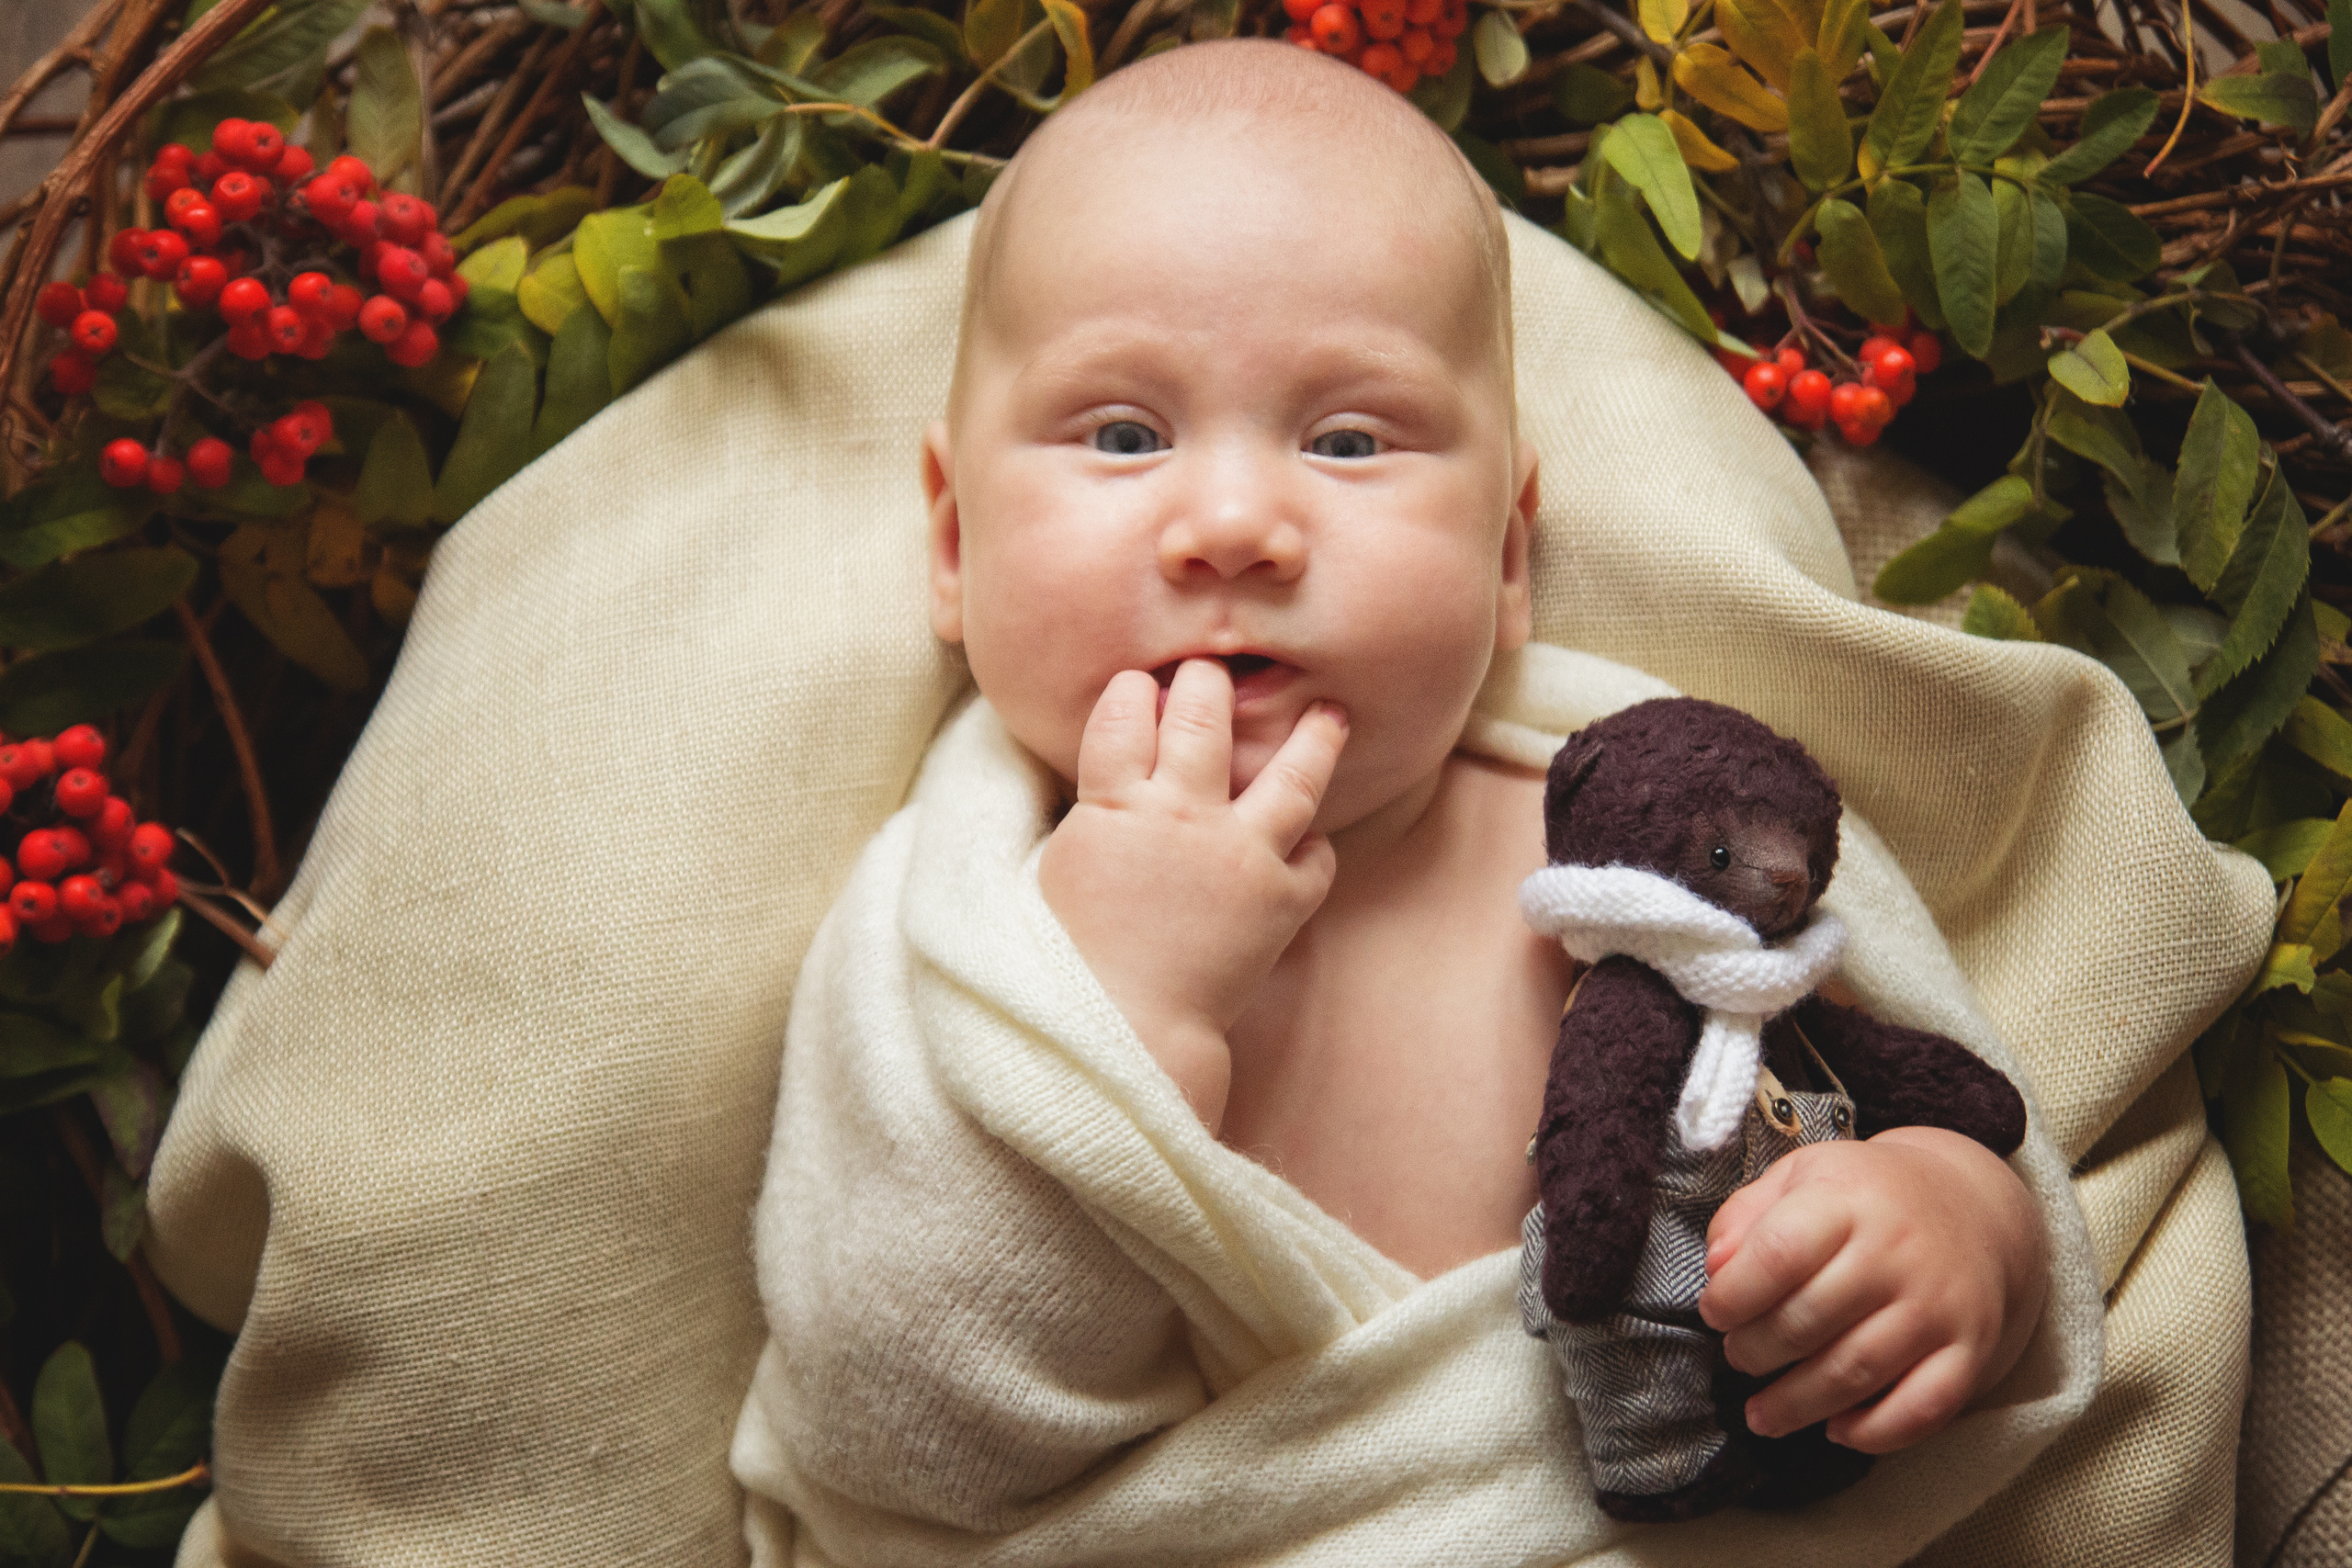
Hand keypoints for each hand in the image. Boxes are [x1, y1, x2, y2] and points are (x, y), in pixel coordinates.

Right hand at [1038, 660, 1347, 1129]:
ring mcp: (1240, 854)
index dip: (1131, 692)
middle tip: (1213, 671)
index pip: (1124, 714)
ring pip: (1292, 774)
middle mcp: (1184, 814)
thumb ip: (1083, 814)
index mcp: (1114, 804)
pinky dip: (1314, 847)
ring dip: (1314, 737)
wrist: (1122, 1031)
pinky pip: (1315, 857)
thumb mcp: (1050, 871)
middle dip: (1207, 685)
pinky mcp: (1280, 901)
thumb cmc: (1066, 960)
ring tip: (1332, 713)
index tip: (1137, 683)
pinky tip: (1312, 838)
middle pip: (1204, 720)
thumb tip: (1100, 780)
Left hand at [1696, 1125, 2047, 1452]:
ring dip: (1797, 1404)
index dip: (1734, 1294)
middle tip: (1738, 1356)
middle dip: (1756, 1352)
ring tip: (1762, 1413)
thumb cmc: (1867, 1198)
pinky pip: (1922, 1408)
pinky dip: (1874, 1432)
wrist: (1973, 1209)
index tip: (1715, 1312)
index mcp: (1848, 1200)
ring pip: (1856, 1372)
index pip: (1779, 1253)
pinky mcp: (1970, 1350)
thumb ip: (1746, 1215)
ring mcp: (1938, 1306)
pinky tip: (1836, 1430)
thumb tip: (1715, 1268)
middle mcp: (1898, 1253)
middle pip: (1809, 1321)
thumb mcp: (1801, 1176)